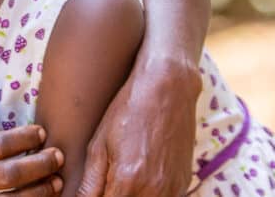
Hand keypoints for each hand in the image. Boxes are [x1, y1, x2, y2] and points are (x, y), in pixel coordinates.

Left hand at [77, 57, 200, 196]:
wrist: (168, 89)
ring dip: (131, 196)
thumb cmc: (128, 112)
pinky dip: (149, 195)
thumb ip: (90, 183)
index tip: (91, 193)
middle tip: (105, 184)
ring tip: (121, 180)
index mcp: (128, 181)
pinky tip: (139, 179)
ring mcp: (173, 189)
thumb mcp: (99, 144)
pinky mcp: (184, 184)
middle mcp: (154, 191)